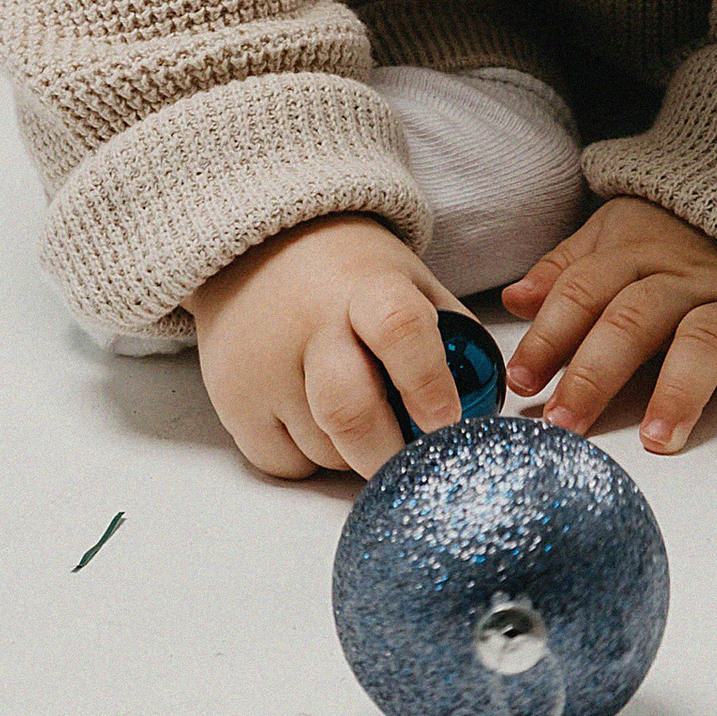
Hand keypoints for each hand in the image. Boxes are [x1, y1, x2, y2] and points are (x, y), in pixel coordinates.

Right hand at [187, 213, 475, 482]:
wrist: (255, 251)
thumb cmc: (351, 276)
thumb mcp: (409, 282)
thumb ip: (450, 337)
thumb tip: (484, 406)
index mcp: (367, 287)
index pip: (399, 329)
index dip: (427, 382)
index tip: (446, 422)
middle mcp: (309, 326)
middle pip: (350, 411)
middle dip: (388, 454)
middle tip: (410, 464)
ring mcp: (263, 366)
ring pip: (322, 449)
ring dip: (353, 454)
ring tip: (359, 417)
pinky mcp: (232, 401)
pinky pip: (285, 464)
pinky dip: (312, 459)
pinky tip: (316, 421)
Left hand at [499, 195, 716, 452]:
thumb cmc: (675, 231)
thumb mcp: (614, 234)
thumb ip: (567, 271)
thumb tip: (516, 300)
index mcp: (634, 255)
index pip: (583, 292)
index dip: (549, 336)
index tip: (522, 381)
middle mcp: (683, 277)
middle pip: (634, 319)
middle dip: (596, 373)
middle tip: (566, 422)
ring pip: (704, 339)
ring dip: (680, 390)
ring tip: (658, 439)